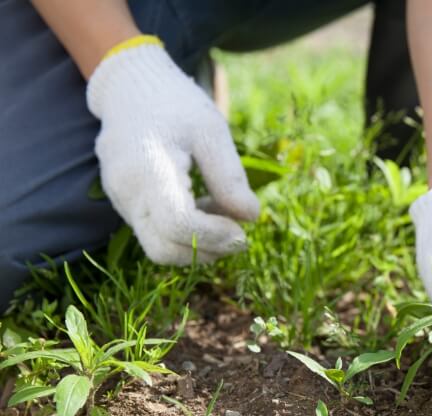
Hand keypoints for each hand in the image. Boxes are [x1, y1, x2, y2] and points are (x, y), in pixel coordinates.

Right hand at [87, 42, 258, 263]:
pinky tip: (202, 205)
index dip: (215, 236)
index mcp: (149, 169)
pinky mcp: (123, 205)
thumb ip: (229, 177)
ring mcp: (121, 201)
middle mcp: (127, 192)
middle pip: (164, 249)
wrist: (130, 89)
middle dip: (206, 249)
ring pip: (159, 247)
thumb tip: (250, 218)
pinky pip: (154, 234)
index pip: (179, 225)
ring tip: (221, 211)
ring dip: (197, 243)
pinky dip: (183, 233)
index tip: (243, 231)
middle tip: (238, 233)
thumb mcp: (212, 131)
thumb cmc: (175, 105)